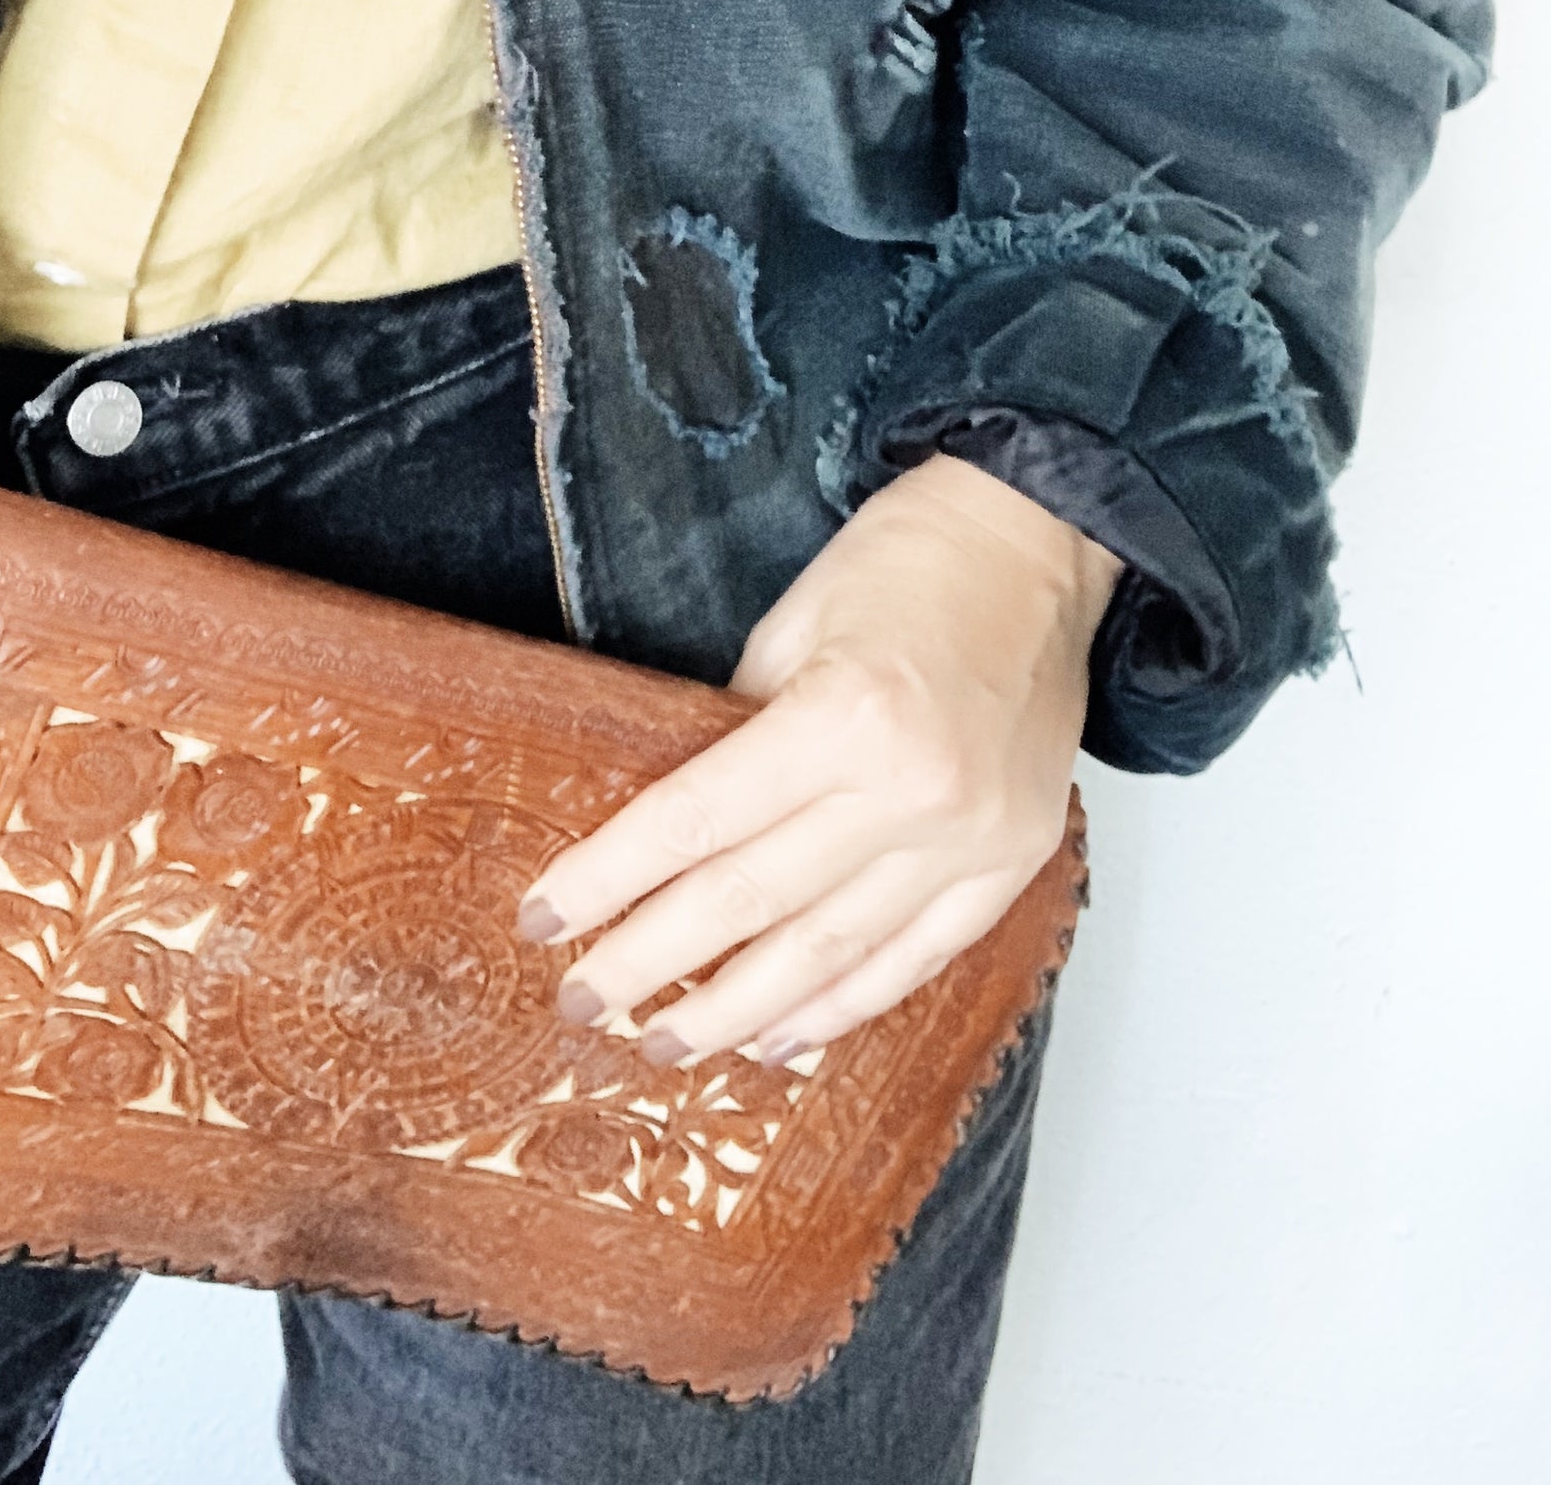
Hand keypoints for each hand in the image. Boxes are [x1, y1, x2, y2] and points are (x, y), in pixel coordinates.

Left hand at [514, 453, 1118, 1065]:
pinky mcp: (1013, 862)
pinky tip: (784, 1038)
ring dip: (740, 1010)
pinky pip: (915, 959)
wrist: (1039, 542)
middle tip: (586, 1002)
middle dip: (653, 964)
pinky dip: (844, 1007)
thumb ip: (737, 729)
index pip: (696, 822)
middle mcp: (912, 790)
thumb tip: (676, 828)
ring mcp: (970, 838)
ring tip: (669, 1044)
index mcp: (845, 716)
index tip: (545, 918)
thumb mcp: (792, 623)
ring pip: (830, 955)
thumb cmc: (908, 562)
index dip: (611, 880)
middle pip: (750, 903)